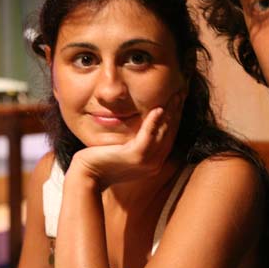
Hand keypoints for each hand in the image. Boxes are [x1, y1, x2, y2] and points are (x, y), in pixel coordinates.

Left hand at [67, 92, 183, 190]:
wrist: (87, 175)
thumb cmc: (102, 161)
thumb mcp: (124, 150)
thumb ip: (137, 140)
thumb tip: (144, 123)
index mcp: (154, 161)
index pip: (169, 135)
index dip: (175, 116)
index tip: (179, 99)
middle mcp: (155, 163)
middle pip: (170, 132)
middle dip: (177, 111)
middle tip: (181, 92)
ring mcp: (147, 161)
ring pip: (163, 132)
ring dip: (170, 112)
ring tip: (174, 96)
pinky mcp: (136, 156)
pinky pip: (148, 136)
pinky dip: (154, 122)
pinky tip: (158, 108)